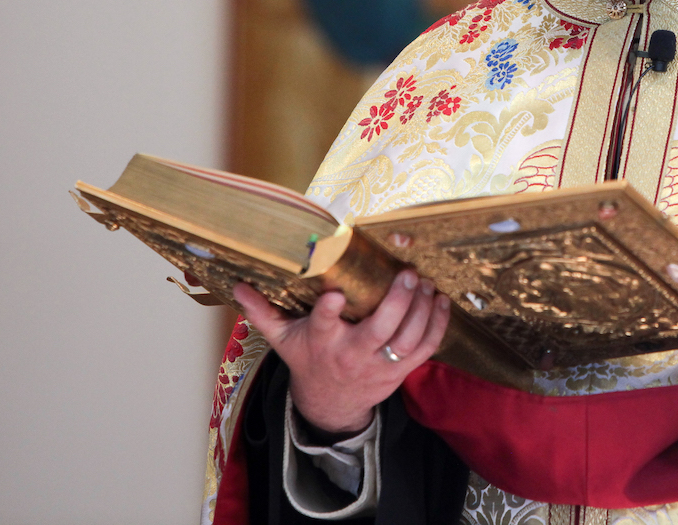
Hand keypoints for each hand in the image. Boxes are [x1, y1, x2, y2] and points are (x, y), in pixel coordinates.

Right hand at [233, 270, 450, 433]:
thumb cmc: (308, 360)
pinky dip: (437, 325)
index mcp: (322, 342)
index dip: (328, 311)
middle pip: (379, 330)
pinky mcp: (400, 371)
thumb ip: (262, 311)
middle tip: (407, 275)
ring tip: (425, 283)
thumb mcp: (282, 339)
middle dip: (397, 302)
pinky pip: (426, 349)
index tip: (334, 293)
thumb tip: (237, 285)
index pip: (323, 326)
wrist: (330, 404)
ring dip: (421, 310)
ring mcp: (379, 365)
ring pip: (407, 339)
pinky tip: (440, 301)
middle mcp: (352, 354)